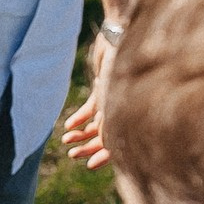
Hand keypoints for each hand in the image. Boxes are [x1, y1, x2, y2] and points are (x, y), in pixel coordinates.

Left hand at [63, 30, 115, 168]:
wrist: (123, 37)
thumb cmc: (127, 64)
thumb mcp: (118, 95)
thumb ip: (112, 117)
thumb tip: (103, 141)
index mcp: (136, 113)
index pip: (122, 141)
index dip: (106, 156)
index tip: (89, 165)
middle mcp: (126, 107)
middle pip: (108, 135)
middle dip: (90, 147)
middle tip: (73, 156)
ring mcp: (115, 97)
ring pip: (97, 122)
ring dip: (82, 134)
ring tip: (66, 141)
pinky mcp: (104, 87)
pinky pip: (91, 107)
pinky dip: (80, 117)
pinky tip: (69, 126)